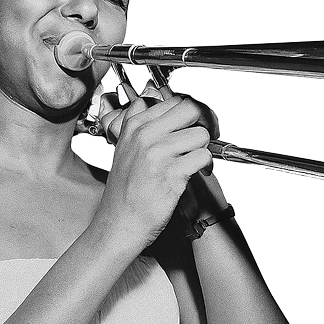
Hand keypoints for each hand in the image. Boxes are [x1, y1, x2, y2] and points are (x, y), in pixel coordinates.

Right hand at [97, 84, 212, 243]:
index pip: (174, 101)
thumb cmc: (125, 190)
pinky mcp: (172, 174)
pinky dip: (204, 167)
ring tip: (191, 161)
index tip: (192, 124)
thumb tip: (154, 100)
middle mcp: (146, 136)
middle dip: (201, 124)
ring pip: (201, 134)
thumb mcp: (124, 148)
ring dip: (202, 148)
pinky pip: (203, 157)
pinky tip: (191, 174)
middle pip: (191, 110)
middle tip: (199, 139)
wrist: (119, 223)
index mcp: (135, 126)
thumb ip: (138, 122)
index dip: (189, 113)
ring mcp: (158, 154)